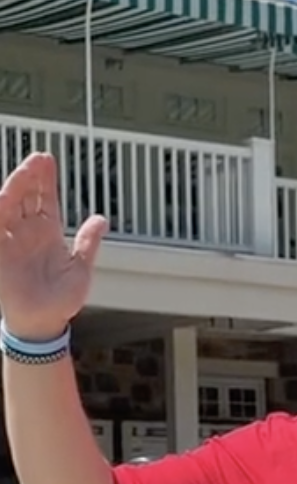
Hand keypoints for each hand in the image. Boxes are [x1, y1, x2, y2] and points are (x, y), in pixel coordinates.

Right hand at [0, 152, 106, 339]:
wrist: (43, 324)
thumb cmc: (62, 302)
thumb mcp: (80, 269)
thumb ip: (89, 242)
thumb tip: (101, 218)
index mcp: (48, 233)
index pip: (45, 198)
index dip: (46, 179)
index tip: (47, 160)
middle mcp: (28, 231)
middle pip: (26, 194)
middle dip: (31, 176)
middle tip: (38, 159)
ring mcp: (11, 239)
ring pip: (10, 203)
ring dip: (16, 185)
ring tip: (26, 171)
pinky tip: (3, 194)